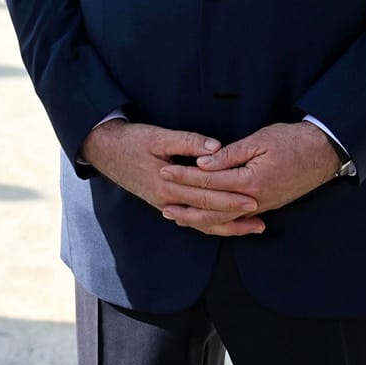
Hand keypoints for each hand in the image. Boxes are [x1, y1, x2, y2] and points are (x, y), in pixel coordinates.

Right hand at [80, 121, 261, 232]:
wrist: (106, 150)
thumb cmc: (133, 140)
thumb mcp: (159, 136)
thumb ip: (188, 142)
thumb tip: (216, 147)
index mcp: (167, 185)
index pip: (205, 196)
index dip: (230, 198)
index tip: (253, 197)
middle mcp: (167, 201)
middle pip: (207, 214)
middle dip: (235, 217)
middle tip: (260, 218)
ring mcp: (165, 206)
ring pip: (200, 223)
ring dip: (226, 227)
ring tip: (251, 228)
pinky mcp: (164, 204)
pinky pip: (191, 220)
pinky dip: (210, 224)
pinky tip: (225, 225)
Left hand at [159, 123, 340, 232]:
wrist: (323, 154)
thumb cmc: (292, 141)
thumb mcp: (260, 140)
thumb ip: (229, 154)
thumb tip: (202, 162)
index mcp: (250, 181)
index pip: (209, 182)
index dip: (184, 177)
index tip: (165, 171)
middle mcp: (254, 200)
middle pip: (211, 206)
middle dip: (184, 201)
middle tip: (161, 198)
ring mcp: (260, 206)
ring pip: (223, 219)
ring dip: (197, 218)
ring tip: (175, 216)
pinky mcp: (265, 206)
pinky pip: (236, 220)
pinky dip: (217, 222)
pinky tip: (205, 220)